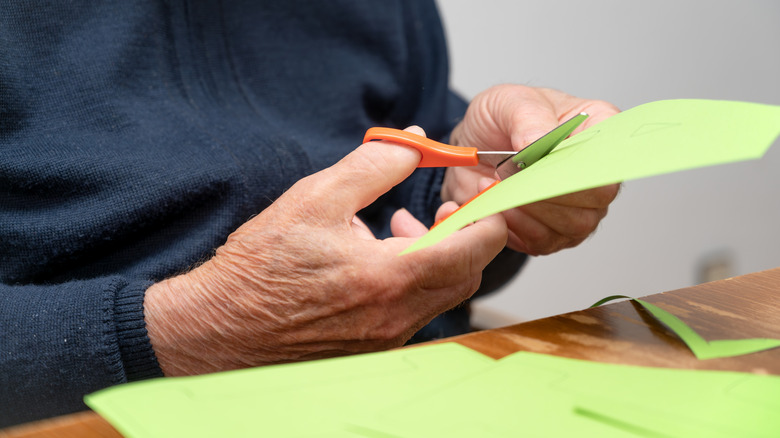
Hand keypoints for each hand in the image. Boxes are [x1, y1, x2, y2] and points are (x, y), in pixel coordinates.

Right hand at [144, 128, 506, 375]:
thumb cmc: (262, 265)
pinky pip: (416, 310)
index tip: (478, 192)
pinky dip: (414, 280)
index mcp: (391, 277)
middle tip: (440, 208)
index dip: (488, 213)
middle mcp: (398, 315)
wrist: (222, 326)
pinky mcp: (374, 347)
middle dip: (463, 234)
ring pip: (444, 293)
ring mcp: (388, 337)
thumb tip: (415, 142)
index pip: (477, 246)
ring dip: (437, 256)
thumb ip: (374, 164)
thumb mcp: (316, 196)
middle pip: (468, 272)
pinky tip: (376, 260)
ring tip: (397, 230)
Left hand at [442, 85, 620, 255]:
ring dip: (529, 208)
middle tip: (509, 172)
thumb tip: (537, 142)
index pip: (612, 154)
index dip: (583, 164)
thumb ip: (527, 117)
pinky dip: (515, 225)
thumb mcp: (508, 102)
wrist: (473, 148)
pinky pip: (544, 241)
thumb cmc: (499, 121)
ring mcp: (579, 206)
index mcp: (597, 127)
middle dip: (548, 189)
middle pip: (597, 196)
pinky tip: (497, 202)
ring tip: (496, 183)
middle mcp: (594, 171)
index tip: (543, 161)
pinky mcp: (553, 232)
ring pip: (573, 224)